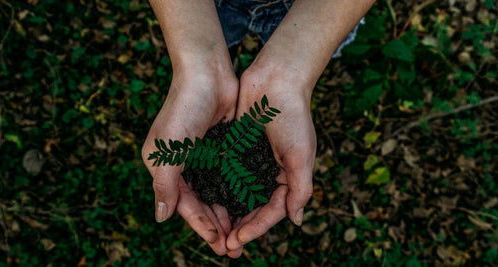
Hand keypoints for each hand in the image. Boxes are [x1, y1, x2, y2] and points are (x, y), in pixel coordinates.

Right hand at [142, 69, 237, 255]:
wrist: (207, 73)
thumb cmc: (183, 109)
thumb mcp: (169, 150)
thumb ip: (165, 185)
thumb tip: (161, 218)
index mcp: (165, 167)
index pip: (184, 204)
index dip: (201, 225)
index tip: (218, 243)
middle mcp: (183, 165)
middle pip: (202, 203)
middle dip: (217, 226)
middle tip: (234, 248)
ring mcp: (203, 156)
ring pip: (217, 193)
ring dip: (229, 213)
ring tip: (243, 233)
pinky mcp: (222, 147)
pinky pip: (230, 176)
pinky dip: (237, 192)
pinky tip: (250, 206)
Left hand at [225, 66, 315, 257]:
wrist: (276, 79)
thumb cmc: (293, 116)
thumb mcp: (301, 154)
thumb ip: (300, 188)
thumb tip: (296, 221)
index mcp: (288, 177)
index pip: (272, 211)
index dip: (256, 228)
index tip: (238, 240)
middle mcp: (269, 172)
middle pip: (253, 208)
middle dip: (240, 227)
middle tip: (224, 246)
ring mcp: (251, 161)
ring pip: (237, 195)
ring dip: (227, 214)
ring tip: (213, 231)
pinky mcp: (235, 149)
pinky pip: (225, 174)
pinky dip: (218, 189)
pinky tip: (205, 202)